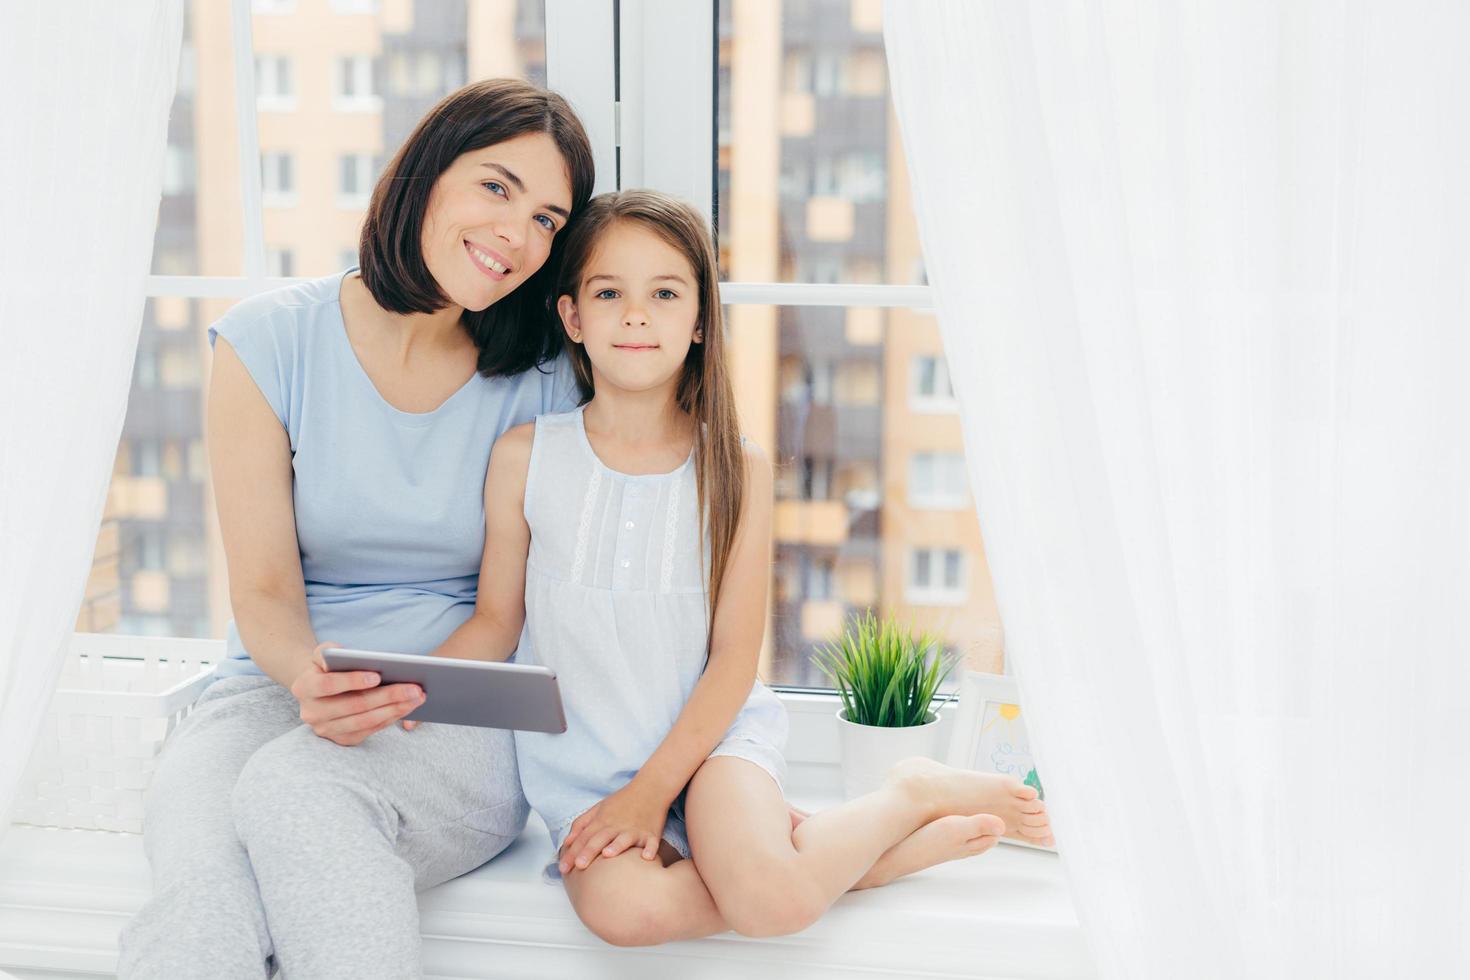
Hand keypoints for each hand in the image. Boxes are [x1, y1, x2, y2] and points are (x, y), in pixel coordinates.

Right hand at [290, 642, 423, 745]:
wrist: (319, 689)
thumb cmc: (327, 666)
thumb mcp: (322, 653)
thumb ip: (327, 651)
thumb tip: (343, 658)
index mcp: (303, 687)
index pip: (328, 685)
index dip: (353, 681)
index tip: (378, 676)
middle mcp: (311, 713)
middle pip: (354, 706)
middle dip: (387, 696)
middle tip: (415, 687)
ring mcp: (326, 730)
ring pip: (365, 721)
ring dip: (395, 709)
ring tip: (418, 697)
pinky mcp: (342, 739)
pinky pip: (370, 730)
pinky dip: (391, 718)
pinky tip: (408, 707)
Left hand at [558, 782, 668, 873]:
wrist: (650, 788)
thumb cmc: (622, 801)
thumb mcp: (599, 808)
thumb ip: (581, 824)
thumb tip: (566, 842)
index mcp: (602, 820)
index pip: (584, 837)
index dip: (573, 852)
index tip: (563, 868)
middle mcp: (616, 825)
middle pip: (600, 838)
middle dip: (589, 851)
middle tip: (579, 866)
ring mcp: (635, 829)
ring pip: (624, 839)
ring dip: (617, 846)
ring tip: (607, 854)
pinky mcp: (651, 833)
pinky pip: (652, 842)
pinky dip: (650, 849)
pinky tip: (647, 858)